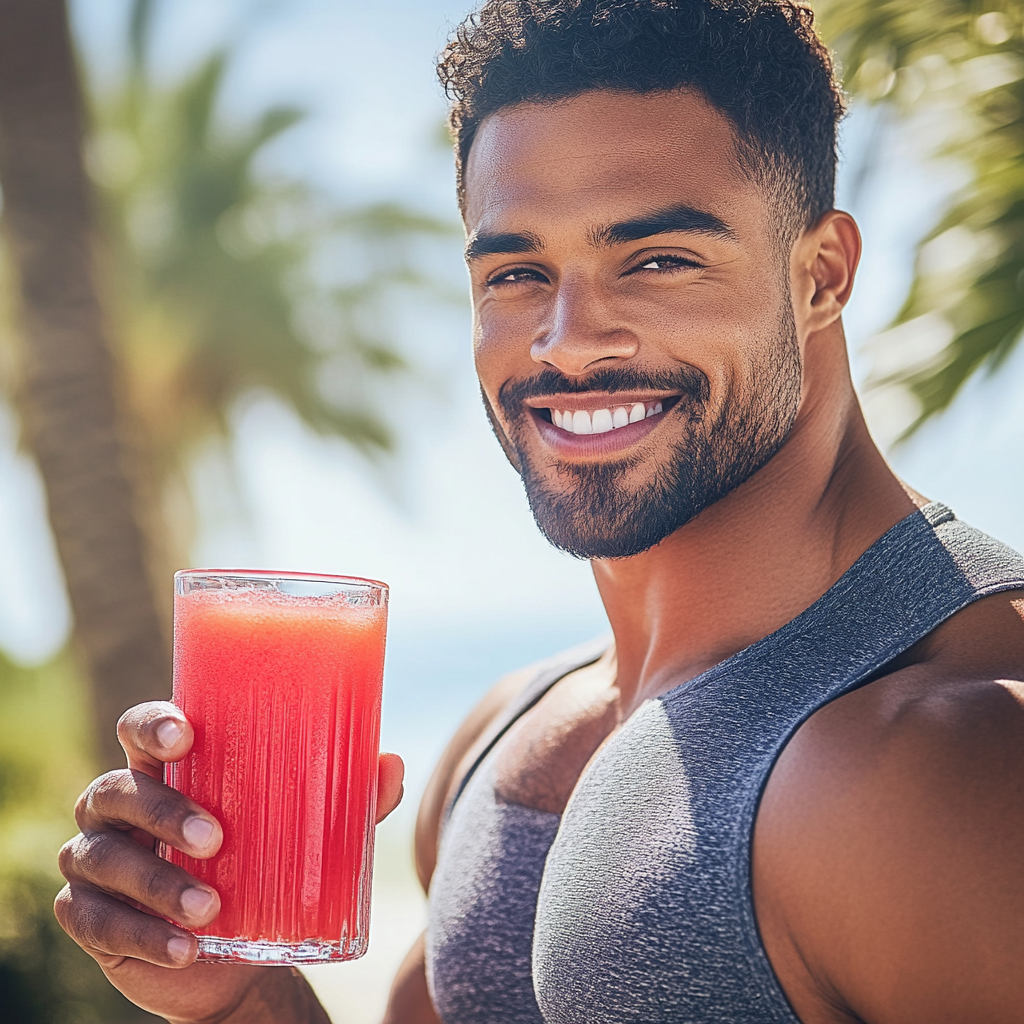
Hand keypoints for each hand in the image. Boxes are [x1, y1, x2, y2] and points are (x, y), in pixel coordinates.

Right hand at [55, 700, 404, 1022]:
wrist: (236, 956)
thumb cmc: (263, 865)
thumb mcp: (305, 831)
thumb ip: (347, 799)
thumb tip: (392, 765)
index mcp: (165, 769)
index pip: (140, 729)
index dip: (152, 724)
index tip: (187, 735)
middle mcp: (119, 806)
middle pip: (118, 790)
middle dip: (163, 811)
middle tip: (216, 836)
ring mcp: (96, 860)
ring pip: (101, 859)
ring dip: (156, 882)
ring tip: (210, 908)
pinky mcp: (90, 917)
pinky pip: (96, 922)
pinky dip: (142, 935)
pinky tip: (185, 949)